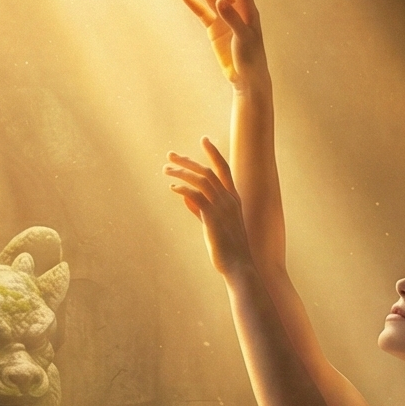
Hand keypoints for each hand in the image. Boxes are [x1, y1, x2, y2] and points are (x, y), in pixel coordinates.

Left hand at [165, 138, 253, 275]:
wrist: (238, 266)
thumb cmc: (227, 248)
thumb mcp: (213, 225)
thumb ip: (200, 209)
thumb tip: (186, 197)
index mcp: (233, 199)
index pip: (224, 169)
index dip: (214, 153)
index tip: (203, 139)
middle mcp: (229, 199)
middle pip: (207, 170)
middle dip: (188, 160)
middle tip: (170, 155)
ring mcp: (222, 206)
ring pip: (201, 179)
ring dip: (182, 171)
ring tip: (166, 170)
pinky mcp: (212, 216)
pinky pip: (196, 195)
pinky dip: (183, 188)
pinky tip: (173, 188)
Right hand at [180, 0, 267, 89]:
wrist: (246, 78)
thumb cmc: (251, 57)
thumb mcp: (244, 38)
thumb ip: (232, 19)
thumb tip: (220, 0)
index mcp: (248, 10)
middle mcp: (236, 11)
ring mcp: (224, 20)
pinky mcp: (215, 30)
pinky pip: (203, 13)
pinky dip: (194, 4)